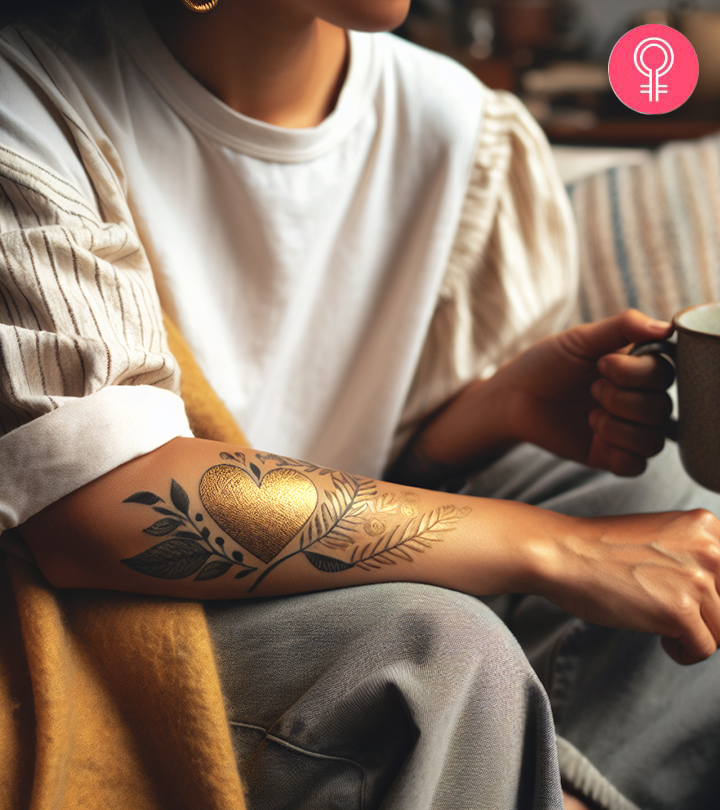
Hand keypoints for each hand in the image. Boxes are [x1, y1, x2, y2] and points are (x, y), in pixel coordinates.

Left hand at [501, 309, 674, 474]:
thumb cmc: (547, 363)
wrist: (514, 397)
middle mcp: (639, 400)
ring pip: (653, 440)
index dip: (634, 372)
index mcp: (638, 369)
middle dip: (620, 399)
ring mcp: (627, 430)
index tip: (601, 364)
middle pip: (661, 407)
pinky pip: (637, 466)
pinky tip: (596, 436)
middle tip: (591, 389)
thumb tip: (667, 327)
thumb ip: (623, 326)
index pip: (664, 374)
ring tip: (591, 415)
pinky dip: (620, 454)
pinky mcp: (610, 456)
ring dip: (618, 427)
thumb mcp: (581, 338)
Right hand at [538, 508, 719, 664]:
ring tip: (665, 625)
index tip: (688, 600)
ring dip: (696, 635)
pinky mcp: (679, 610)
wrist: (564, 554)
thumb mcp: (663, 538)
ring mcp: (697, 579)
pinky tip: (661, 638)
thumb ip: (697, 557)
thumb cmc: (603, 549)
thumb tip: (718, 600)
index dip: (713, 596)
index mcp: (707, 526)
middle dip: (707, 617)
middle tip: (675, 614)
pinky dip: (684, 652)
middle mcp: (710, 549)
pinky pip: (704, 649)